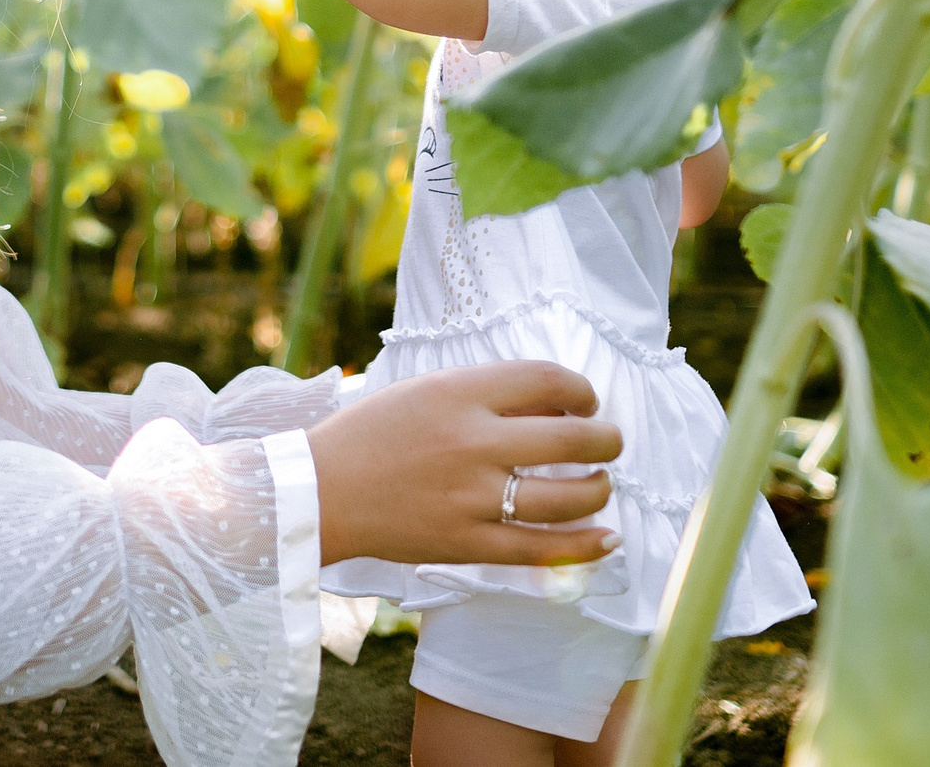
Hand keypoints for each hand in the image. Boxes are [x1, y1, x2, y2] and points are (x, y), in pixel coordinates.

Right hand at [306, 361, 620, 567]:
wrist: (320, 490)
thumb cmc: (372, 433)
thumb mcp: (426, 391)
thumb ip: (487, 394)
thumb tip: (557, 409)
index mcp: (459, 393)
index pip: (550, 380)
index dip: (582, 390)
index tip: (585, 401)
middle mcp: (472, 442)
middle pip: (572, 439)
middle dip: (607, 440)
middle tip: (608, 442)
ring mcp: (471, 497)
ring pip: (567, 497)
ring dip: (598, 489)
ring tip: (598, 484)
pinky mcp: (466, 543)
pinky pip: (542, 548)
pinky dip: (584, 544)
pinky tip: (606, 536)